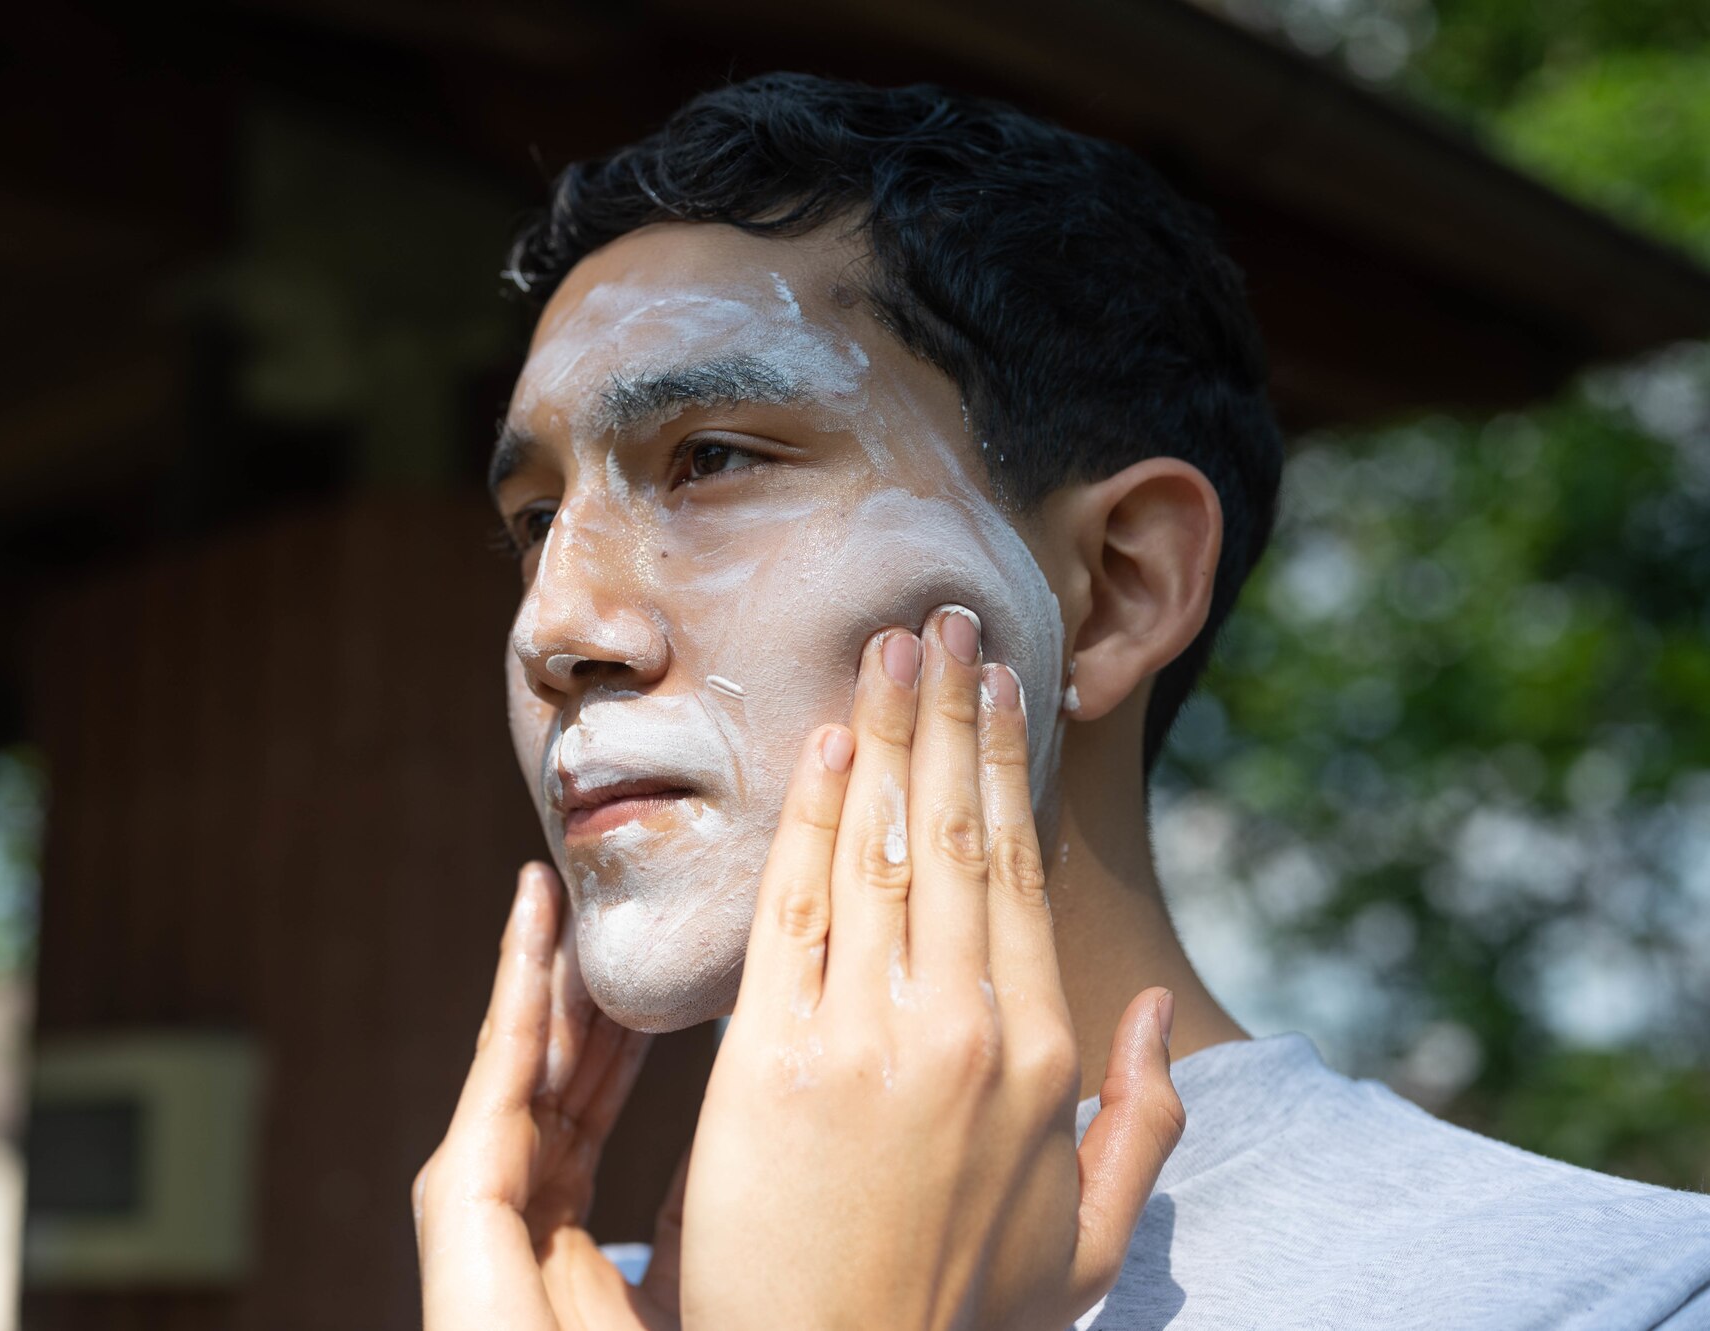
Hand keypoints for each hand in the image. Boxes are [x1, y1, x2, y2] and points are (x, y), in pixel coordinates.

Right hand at [414, 863, 680, 1330]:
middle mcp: (514, 1204)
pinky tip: (539, 916)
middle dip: (587, 974)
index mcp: (564, 1228)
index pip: (600, 1094)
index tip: (666, 957)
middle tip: (617, 890)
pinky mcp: (458, 1196)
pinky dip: (521, 984)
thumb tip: (769, 1110)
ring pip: (525, 1048)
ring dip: (550, 960)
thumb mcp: (707, 1270)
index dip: (630, 1022)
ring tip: (573, 880)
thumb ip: (714, 1193)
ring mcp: (478, 1197)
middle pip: (556, 1059)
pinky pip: (500, 1066)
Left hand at [679, 608, 1185, 1329]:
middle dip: (951, 713)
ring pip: (883, 850)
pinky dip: (812, 817)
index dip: (1005, 764)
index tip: (1000, 683)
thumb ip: (1141, 1127)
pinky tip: (824, 744)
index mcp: (1042, 1058)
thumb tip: (1156, 1015)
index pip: (1017, 872)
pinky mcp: (773, 1060)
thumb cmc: (958, 1319)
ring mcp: (869, 1040)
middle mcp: (966, 1030)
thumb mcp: (1084, 1246)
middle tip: (942, 617)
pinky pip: (797, 910)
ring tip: (889, 646)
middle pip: (955, 836)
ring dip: (888, 733)